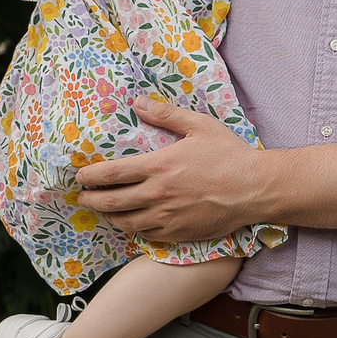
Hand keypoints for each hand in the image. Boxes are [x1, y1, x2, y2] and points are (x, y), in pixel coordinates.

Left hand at [73, 99, 276, 242]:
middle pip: (110, 202)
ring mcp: (166, 217)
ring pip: (124, 222)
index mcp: (158, 166)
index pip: (110, 173)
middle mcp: (156, 194)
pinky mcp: (178, 232)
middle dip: (90, 199)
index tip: (80, 175)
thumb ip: (166, 115)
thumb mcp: (200, 126)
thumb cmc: (230, 155)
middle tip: (82, 196)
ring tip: (102, 211)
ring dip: (108, 217)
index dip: (89, 176)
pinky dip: (132, 229)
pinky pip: (146, 235)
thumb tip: (138, 103)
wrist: (256, 189)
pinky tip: (131, 224)